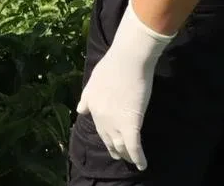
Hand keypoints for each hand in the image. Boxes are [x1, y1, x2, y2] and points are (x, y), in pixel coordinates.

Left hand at [76, 0, 173, 170]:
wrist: (127, 59)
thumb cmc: (114, 63)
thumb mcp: (94, 79)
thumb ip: (87, 96)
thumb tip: (81, 110)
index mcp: (92, 105)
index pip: (99, 128)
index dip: (106, 136)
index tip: (111, 141)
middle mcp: (101, 117)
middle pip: (108, 140)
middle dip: (115, 149)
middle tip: (121, 155)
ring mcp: (115, 122)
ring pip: (121, 146)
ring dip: (127, 155)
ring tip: (132, 160)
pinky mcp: (130, 124)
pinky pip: (134, 147)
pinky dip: (138, 158)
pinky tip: (142, 165)